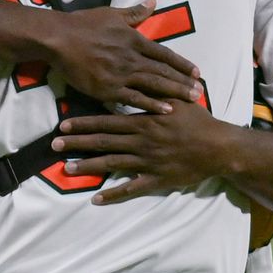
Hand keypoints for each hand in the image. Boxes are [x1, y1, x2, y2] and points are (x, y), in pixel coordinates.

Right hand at [42, 0, 201, 113]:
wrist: (59, 38)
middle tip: (201, 92)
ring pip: (154, 85)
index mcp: (134, 39)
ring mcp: (121, 74)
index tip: (197, 73)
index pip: (164, 54)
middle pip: (164, 71)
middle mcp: (132, 57)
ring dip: (174, 93)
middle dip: (184, 82)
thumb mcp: (113, 14)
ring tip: (192, 100)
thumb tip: (153, 1)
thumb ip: (135, 12)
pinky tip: (166, 110)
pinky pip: (134, 98)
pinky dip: (151, 104)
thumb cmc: (84, 24)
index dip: (182, 64)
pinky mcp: (108, 89)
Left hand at [53, 99, 240, 203]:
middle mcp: (141, 141)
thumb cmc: (199, 120)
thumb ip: (158, 89)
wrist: (219, 147)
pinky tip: (96, 199)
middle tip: (54, 145)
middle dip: (77, 143)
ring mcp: (147, 162)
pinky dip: (113, 194)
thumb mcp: (179, 99)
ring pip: (112, 164)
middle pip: (103, 142)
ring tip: (67, 168)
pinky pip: (131, 188)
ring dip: (88, 166)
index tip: (63, 125)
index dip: (84, 124)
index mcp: (144, 121)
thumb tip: (144, 73)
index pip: (107, 121)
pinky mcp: (156, 179)